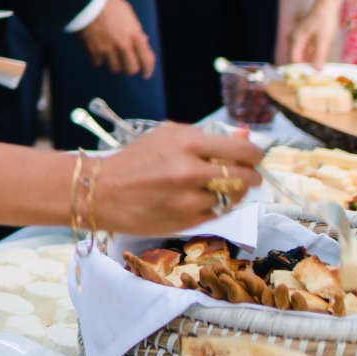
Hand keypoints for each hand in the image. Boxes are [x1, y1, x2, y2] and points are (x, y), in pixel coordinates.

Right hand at [78, 0, 155, 77]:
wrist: (86, 0)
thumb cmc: (108, 3)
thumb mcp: (128, 13)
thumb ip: (135, 28)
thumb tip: (142, 39)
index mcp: (134, 35)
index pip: (147, 59)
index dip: (148, 69)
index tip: (146, 74)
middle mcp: (123, 45)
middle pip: (131, 69)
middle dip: (130, 68)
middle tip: (126, 65)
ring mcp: (107, 49)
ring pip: (114, 69)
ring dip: (114, 64)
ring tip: (110, 56)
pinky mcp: (93, 50)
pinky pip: (98, 63)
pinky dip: (98, 60)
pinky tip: (97, 52)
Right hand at [92, 123, 262, 234]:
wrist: (102, 192)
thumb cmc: (134, 160)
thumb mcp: (166, 136)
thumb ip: (206, 137)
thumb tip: (244, 134)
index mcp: (185, 142)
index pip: (241, 149)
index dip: (255, 153)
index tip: (255, 156)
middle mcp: (190, 170)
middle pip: (245, 176)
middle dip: (252, 175)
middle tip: (249, 175)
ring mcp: (190, 198)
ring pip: (235, 197)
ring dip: (236, 192)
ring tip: (223, 186)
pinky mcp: (187, 221)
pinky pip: (219, 213)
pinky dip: (219, 206)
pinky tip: (206, 198)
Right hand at [287, 0, 340, 65]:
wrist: (327, 4)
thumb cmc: (324, 21)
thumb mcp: (323, 40)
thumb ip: (319, 55)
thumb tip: (317, 70)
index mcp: (296, 39)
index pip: (294, 58)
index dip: (302, 67)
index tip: (312, 74)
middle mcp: (295, 36)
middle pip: (296, 54)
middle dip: (305, 62)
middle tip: (317, 68)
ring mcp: (300, 33)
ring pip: (301, 49)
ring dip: (309, 56)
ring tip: (320, 61)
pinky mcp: (306, 30)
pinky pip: (305, 44)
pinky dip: (311, 49)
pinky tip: (320, 51)